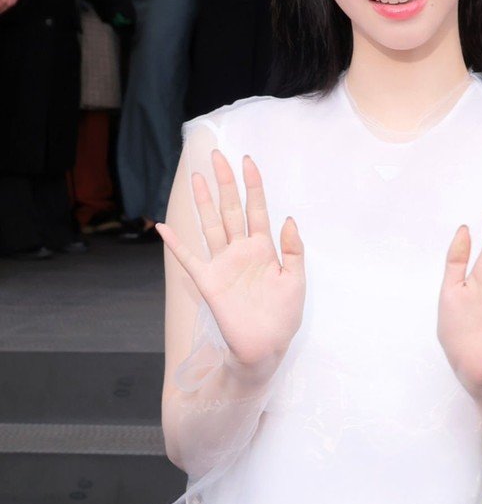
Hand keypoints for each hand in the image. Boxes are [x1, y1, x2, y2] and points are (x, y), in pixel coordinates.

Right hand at [157, 150, 304, 380]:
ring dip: (203, 202)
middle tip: (218, 156)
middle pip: (231, 209)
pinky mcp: (208, 281)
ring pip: (211, 225)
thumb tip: (288, 218)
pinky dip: (176, 243)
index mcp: (264, 248)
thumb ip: (294, 249)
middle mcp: (241, 251)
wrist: (265, 347)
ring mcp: (223, 264)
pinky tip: (163, 227)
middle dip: (225, 183)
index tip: (248, 160)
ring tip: (196, 176)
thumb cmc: (283, 316)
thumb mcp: (296, 280)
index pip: (257, 209)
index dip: (253, 185)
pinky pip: (189, 258)